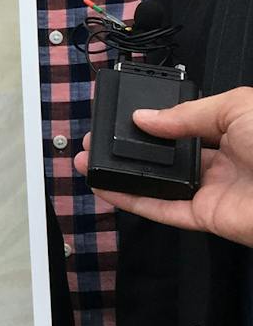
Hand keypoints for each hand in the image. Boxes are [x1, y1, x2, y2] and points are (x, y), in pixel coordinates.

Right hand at [77, 88, 252, 243]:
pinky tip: (103, 187)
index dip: (154, 117)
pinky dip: (130, 200)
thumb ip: (186, 115)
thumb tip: (144, 118)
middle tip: (97, 136)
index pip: (186, 122)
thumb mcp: (237, 107)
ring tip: (88, 159)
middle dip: (131, 146)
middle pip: (167, 154)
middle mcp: (223, 160)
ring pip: (158, 182)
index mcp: (235, 128)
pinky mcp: (205, 218)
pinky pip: (161, 209)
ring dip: (122, 172)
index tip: (122, 112)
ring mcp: (212, 191)